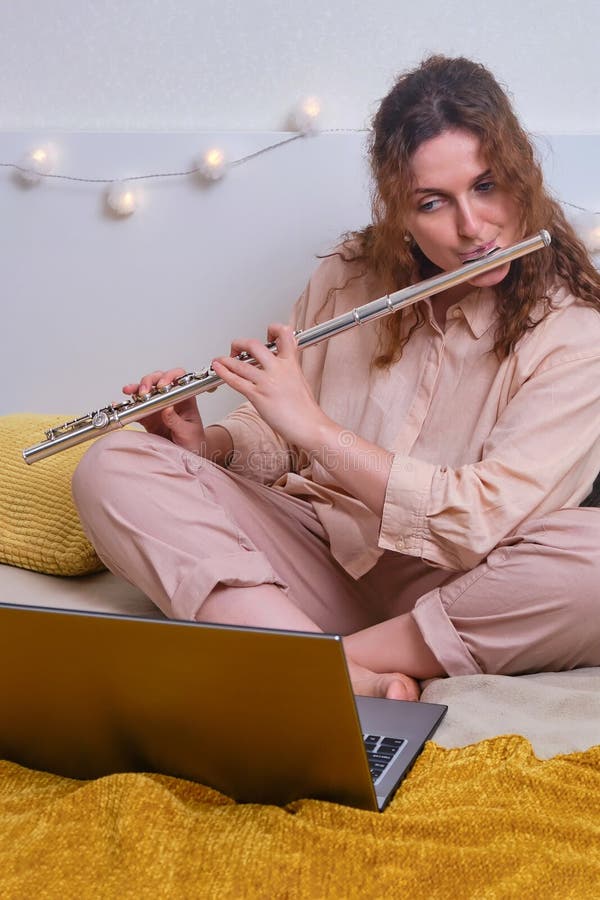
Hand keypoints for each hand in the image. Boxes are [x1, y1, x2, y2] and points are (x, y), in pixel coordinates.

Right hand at [122, 368, 206, 452]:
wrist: (187, 454)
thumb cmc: (193, 441)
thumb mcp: (188, 432)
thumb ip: (177, 421)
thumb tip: (167, 408)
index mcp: (185, 398)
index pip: (178, 378)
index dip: (169, 376)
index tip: (162, 385)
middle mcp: (170, 398)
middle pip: (159, 380)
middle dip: (149, 382)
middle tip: (144, 391)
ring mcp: (158, 406)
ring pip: (146, 390)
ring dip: (136, 389)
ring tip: (130, 392)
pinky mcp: (148, 417)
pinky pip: (136, 408)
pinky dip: (128, 405)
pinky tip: (120, 404)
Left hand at [211, 324, 327, 447]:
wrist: (310, 425)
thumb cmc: (306, 409)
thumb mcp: (300, 381)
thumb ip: (289, 369)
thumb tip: (280, 367)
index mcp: (291, 363)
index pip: (283, 334)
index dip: (273, 329)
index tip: (267, 335)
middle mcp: (278, 369)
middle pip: (254, 345)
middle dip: (240, 343)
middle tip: (236, 348)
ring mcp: (267, 382)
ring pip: (240, 363)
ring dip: (225, 360)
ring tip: (219, 360)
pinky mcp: (258, 396)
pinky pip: (236, 381)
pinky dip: (224, 373)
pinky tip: (219, 369)